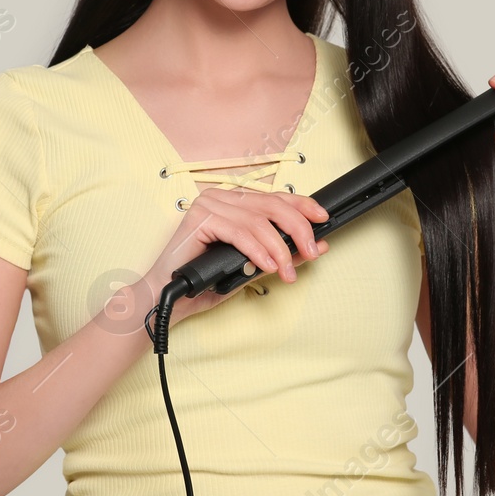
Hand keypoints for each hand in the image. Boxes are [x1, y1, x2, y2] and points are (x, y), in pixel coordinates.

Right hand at [144, 185, 331, 322]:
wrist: (171, 298)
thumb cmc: (207, 281)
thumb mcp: (256, 266)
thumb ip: (284, 253)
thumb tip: (319, 245)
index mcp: (234, 202)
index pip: (276, 197)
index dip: (303, 205)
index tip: (323, 218)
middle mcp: (221, 197)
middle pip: (272, 206)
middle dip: (298, 230)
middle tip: (312, 252)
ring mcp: (209, 205)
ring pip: (258, 221)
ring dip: (279, 249)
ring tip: (286, 270)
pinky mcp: (199, 219)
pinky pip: (239, 232)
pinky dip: (258, 251)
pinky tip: (267, 265)